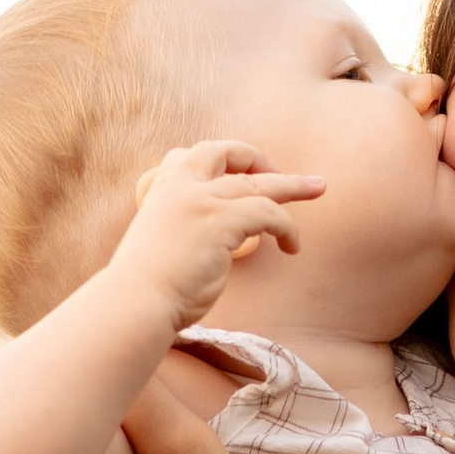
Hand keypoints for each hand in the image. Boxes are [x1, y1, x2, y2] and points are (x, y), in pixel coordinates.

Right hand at [115, 139, 325, 332]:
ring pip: (259, 182)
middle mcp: (180, 186)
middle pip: (224, 151)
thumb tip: (219, 242)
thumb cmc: (147, 288)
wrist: (135, 302)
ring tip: (318, 187)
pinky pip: (269, 212)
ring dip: (292, 185)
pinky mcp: (222, 219)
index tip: (241, 174)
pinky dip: (287, 227)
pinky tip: (292, 247)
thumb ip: (187, 230)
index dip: (221, 159)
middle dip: (255, 157)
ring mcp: (201, 199)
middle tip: (280, 172)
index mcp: (161, 190)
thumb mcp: (163, 245)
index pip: (192, 155)